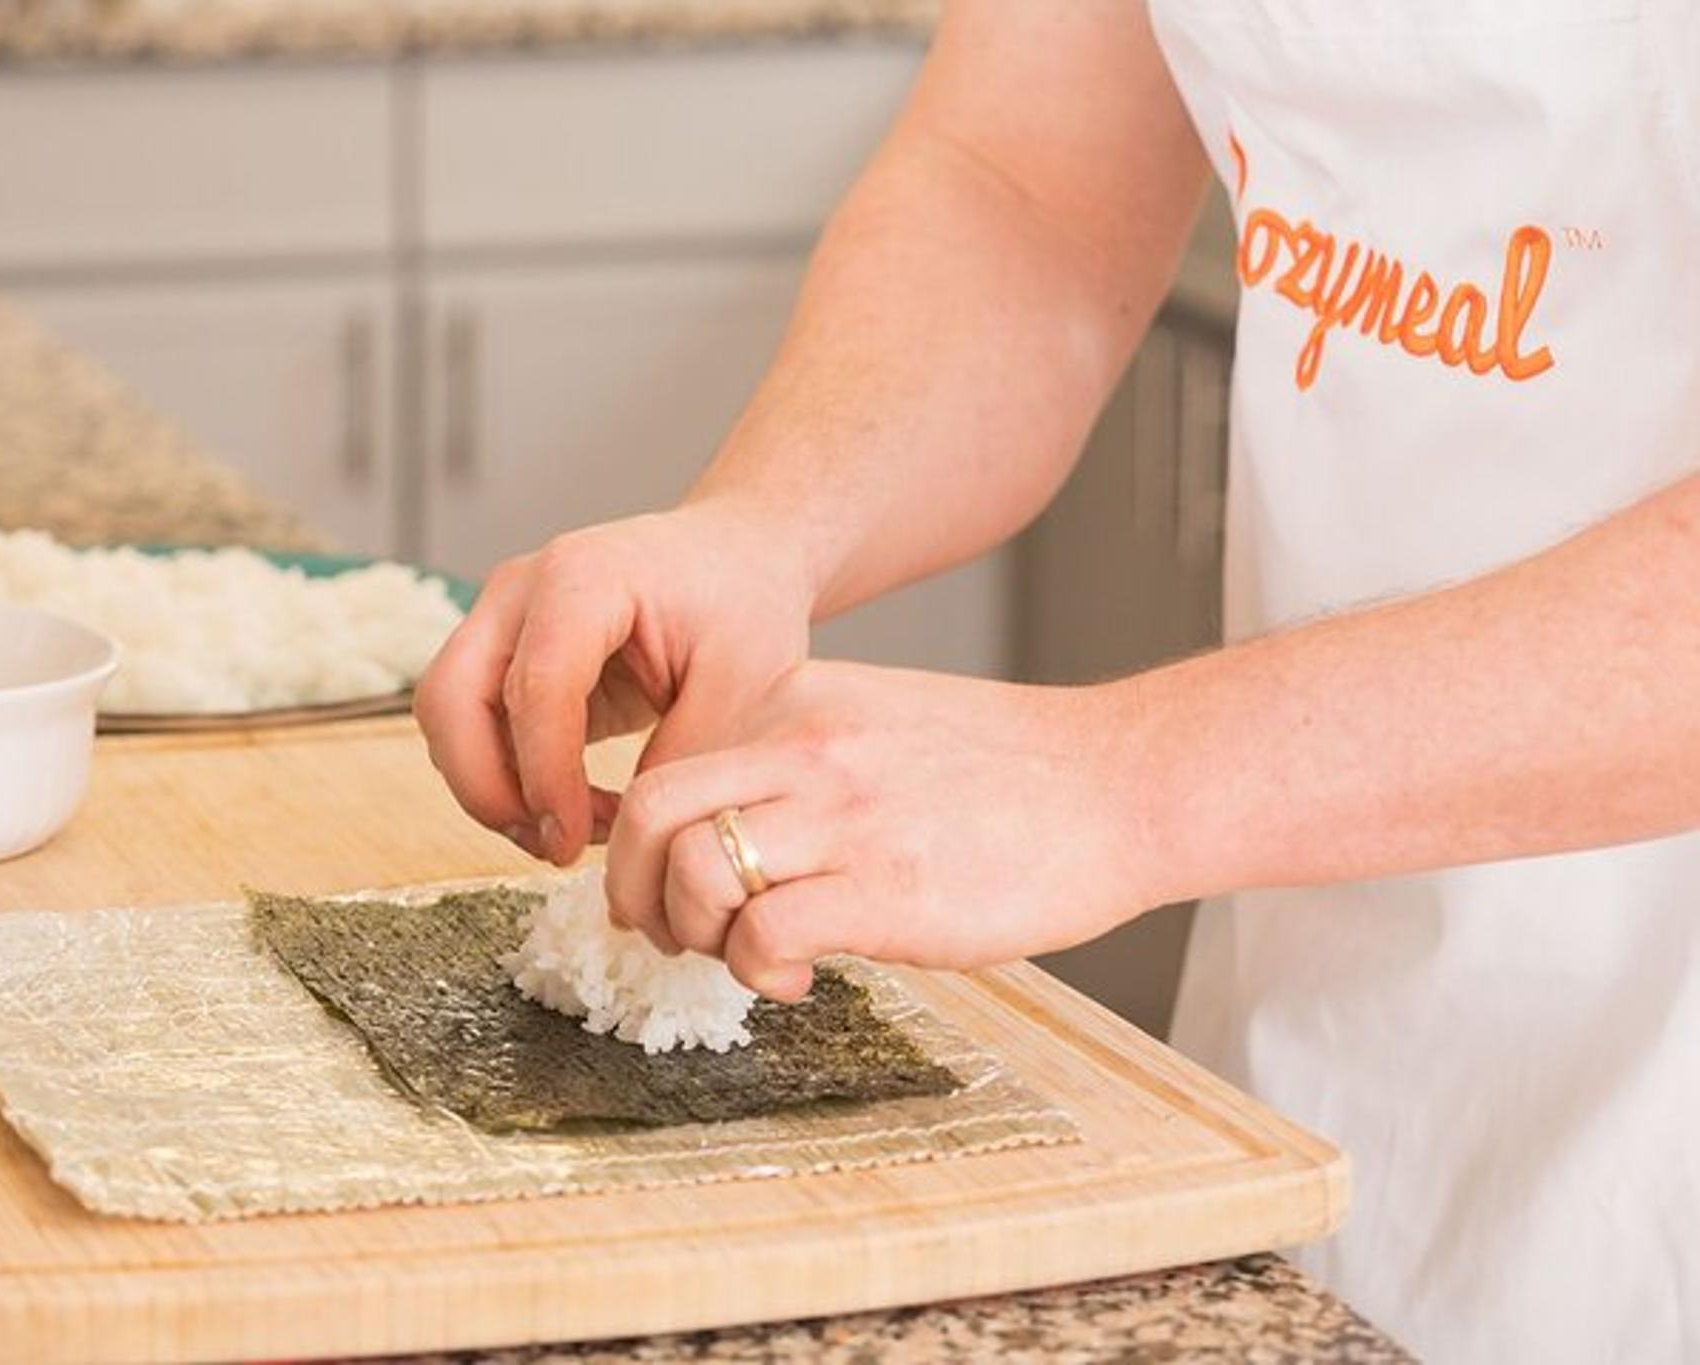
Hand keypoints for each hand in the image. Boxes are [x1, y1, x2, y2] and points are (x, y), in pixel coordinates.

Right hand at [414, 501, 815, 871]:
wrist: (740, 556)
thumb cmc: (746, 604)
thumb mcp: (745, 685)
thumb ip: (687, 759)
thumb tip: (636, 840)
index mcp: (584, 576)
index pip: (534, 687)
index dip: (544, 776)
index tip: (573, 842)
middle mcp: (522, 589)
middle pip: (450, 699)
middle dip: (487, 789)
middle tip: (555, 845)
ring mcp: (502, 619)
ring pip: (448, 720)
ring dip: (493, 790)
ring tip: (577, 831)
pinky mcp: (503, 655)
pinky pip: (472, 728)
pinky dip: (506, 779)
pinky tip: (577, 809)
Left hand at [602, 660, 1162, 999]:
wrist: (1122, 784)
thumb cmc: (1009, 773)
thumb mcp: (879, 724)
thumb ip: (796, 763)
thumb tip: (727, 832)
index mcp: (796, 702)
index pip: (665, 766)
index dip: (643, 842)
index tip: (673, 886)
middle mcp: (805, 745)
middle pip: (646, 813)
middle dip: (630, 889)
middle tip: (668, 931)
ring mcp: (843, 814)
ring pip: (690, 871)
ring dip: (693, 934)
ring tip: (744, 954)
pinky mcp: (885, 887)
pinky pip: (762, 933)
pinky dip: (757, 971)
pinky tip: (800, 978)